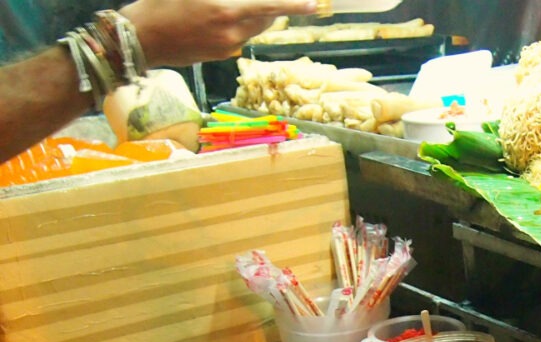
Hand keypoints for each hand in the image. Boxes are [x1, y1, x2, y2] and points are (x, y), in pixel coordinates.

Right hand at [120, 0, 319, 66]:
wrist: (141, 39)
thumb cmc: (160, 4)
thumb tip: (238, 0)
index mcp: (226, 9)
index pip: (269, 5)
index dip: (294, 5)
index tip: (315, 5)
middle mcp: (232, 31)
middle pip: (268, 17)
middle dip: (276, 6)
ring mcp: (228, 46)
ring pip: (256, 27)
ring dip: (260, 13)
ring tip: (244, 2)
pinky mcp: (222, 54)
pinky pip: (241, 36)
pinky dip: (243, 23)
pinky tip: (227, 13)